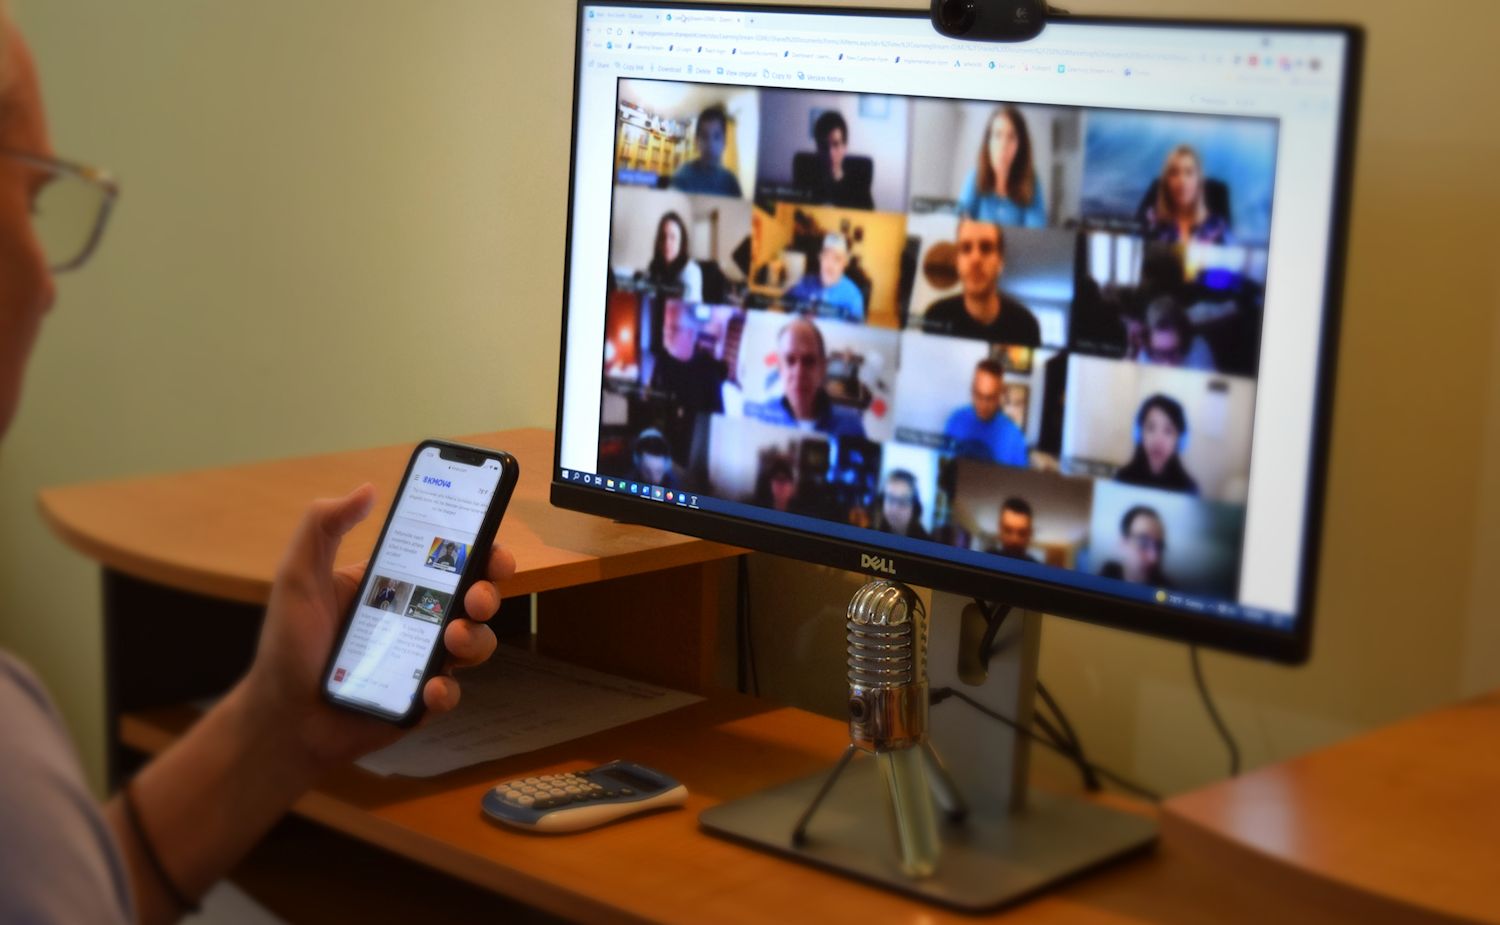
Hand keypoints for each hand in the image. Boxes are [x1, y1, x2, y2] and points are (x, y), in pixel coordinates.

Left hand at [240, 484, 515, 769]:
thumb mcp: (298, 577)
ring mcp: (423, 659)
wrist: (282, 718)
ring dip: (475, 638)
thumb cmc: (287, 646)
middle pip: (475, 597)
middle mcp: (416, 618)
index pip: (448, 558)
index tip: (490, 547)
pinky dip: (447, 689)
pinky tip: (429, 687)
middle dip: (489, 592)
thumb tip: (367, 489)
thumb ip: (323, 526)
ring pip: (475, 642)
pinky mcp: (421, 699)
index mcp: (395, 583)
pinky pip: (451, 691)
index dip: (480, 549)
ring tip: (450, 639)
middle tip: (476, 597)